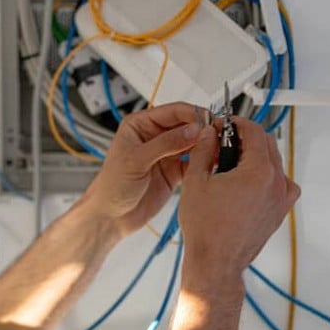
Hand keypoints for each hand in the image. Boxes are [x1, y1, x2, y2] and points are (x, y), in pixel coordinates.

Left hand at [79, 102, 205, 236]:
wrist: (111, 217)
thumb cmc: (111, 187)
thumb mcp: (136, 161)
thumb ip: (165, 144)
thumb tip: (192, 130)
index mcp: (140, 125)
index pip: (173, 111)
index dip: (193, 114)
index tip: (209, 121)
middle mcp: (155, 136)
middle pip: (187, 125)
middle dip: (203, 129)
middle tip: (218, 135)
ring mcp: (166, 154)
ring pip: (193, 143)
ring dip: (206, 145)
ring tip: (218, 149)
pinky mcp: (175, 171)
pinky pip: (195, 161)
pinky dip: (204, 162)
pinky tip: (212, 163)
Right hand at [180, 117, 299, 274]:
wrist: (216, 261)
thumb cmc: (207, 230)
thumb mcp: (196, 180)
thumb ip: (204, 150)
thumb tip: (209, 135)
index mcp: (258, 172)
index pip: (254, 131)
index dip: (235, 123)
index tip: (223, 126)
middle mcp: (276, 183)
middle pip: (267, 143)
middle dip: (244, 137)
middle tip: (223, 143)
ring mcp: (281, 199)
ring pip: (274, 162)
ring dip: (255, 155)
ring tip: (231, 164)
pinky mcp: (280, 211)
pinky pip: (280, 183)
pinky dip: (267, 176)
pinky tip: (247, 182)